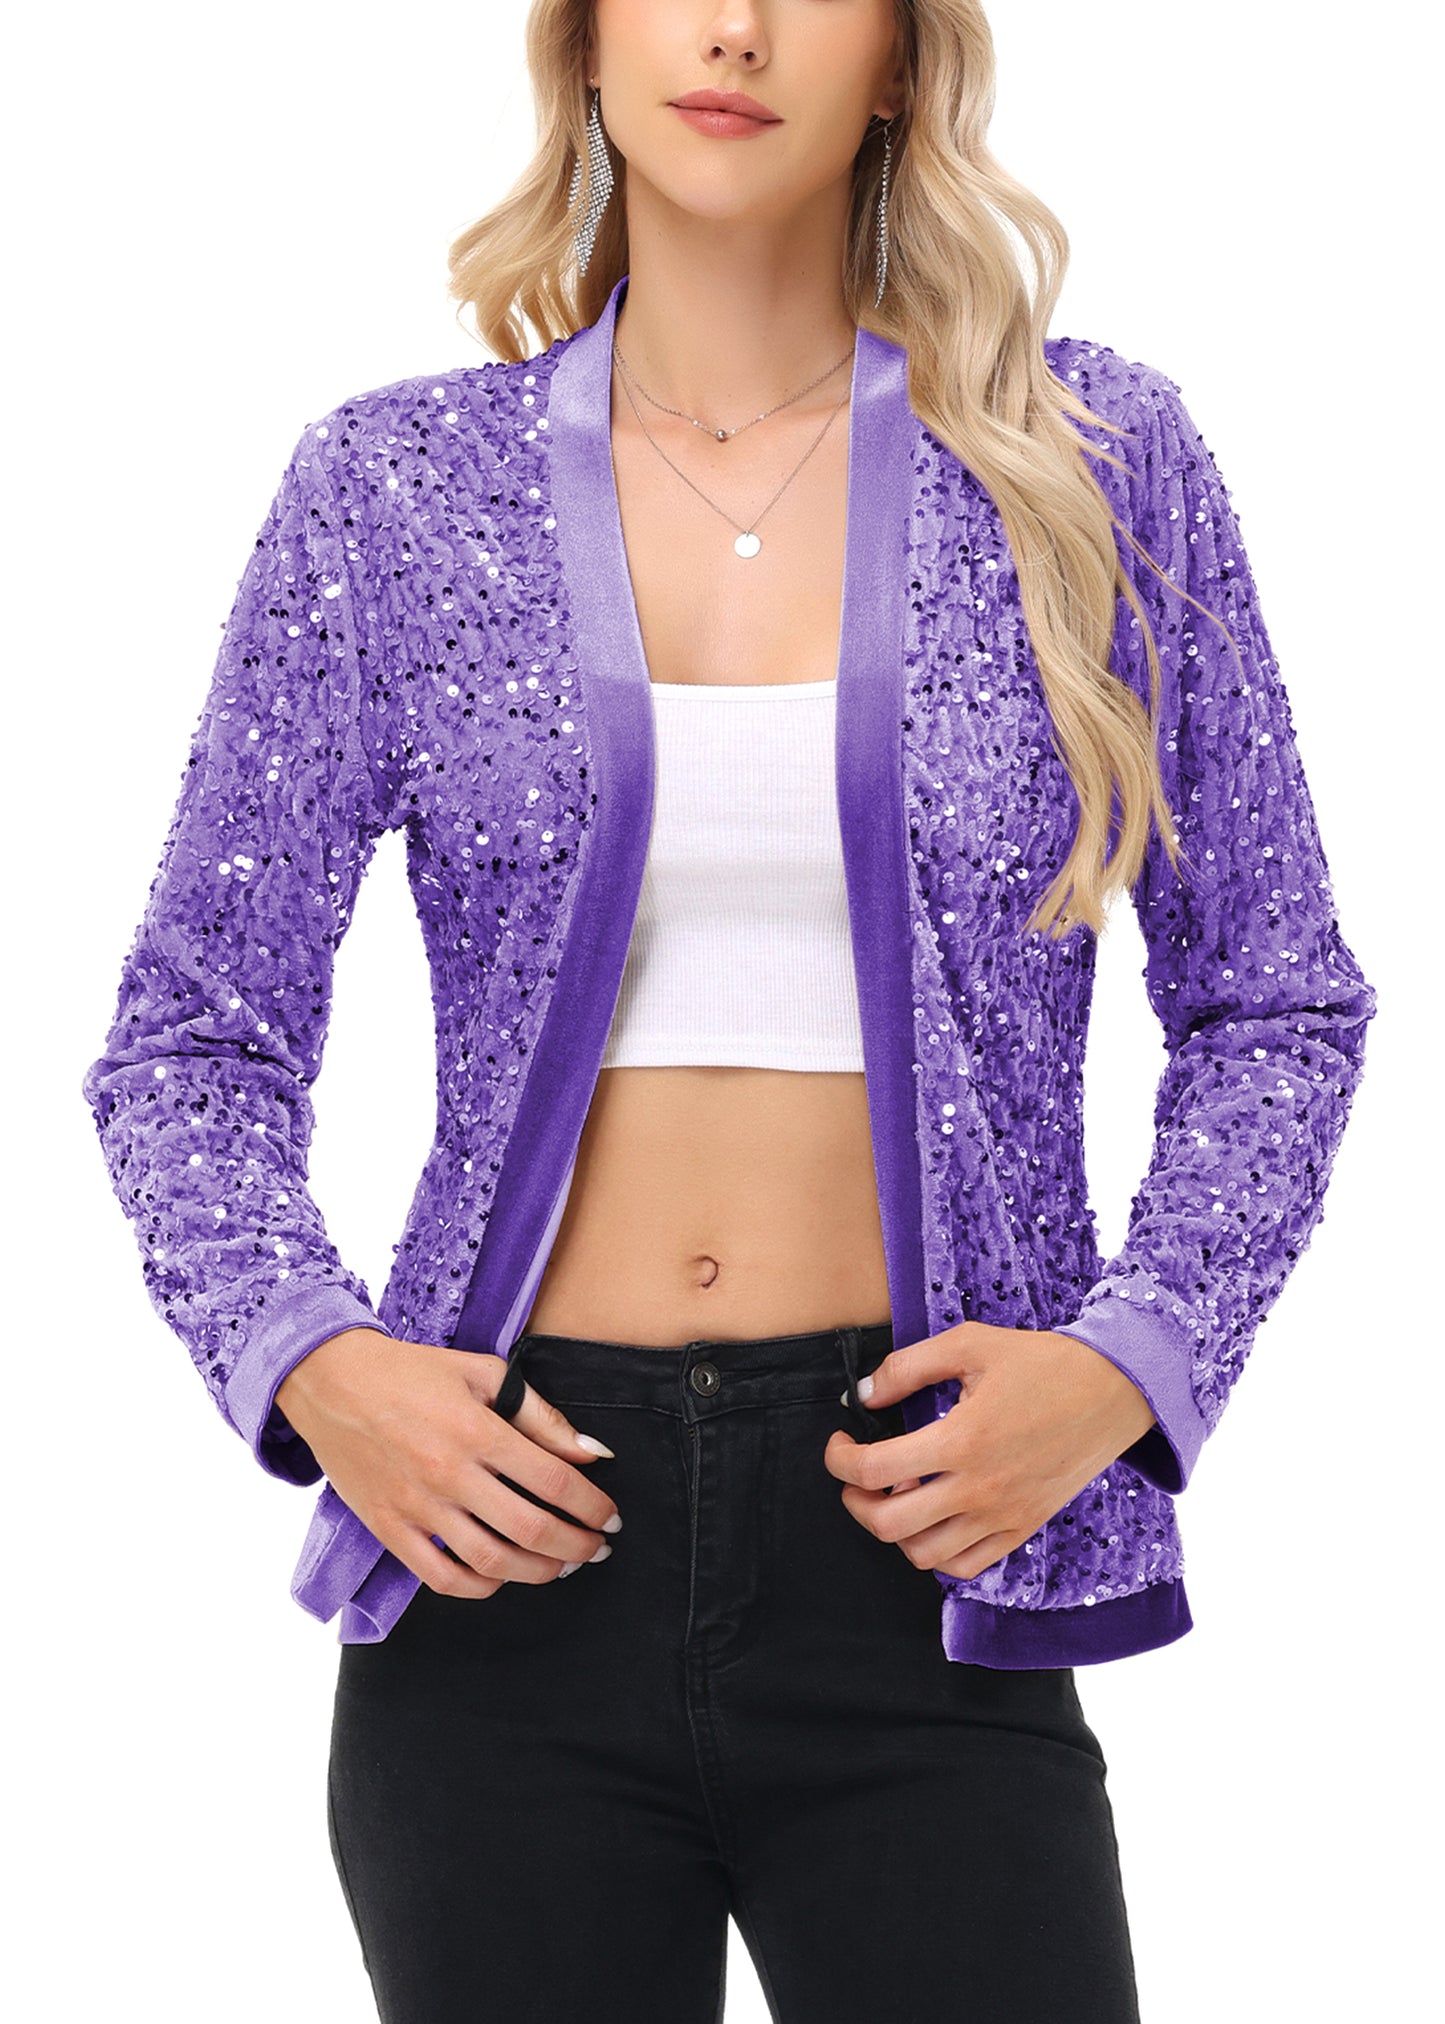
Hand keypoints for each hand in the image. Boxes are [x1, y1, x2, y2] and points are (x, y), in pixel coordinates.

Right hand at [275, 1329, 621, 1599]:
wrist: (330, 1382)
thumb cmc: (413, 1372)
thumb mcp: (483, 1373)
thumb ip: (540, 1415)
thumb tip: (591, 1453)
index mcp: (477, 1429)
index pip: (555, 1482)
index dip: (593, 1506)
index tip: (611, 1517)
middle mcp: (449, 1473)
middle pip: (530, 1529)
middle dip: (577, 1546)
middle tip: (597, 1549)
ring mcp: (415, 1506)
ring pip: (491, 1561)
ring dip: (537, 1572)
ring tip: (561, 1566)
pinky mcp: (388, 1528)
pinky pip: (440, 1578)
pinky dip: (479, 1587)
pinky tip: (501, 1577)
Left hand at [822, 1320, 1157, 1581]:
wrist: (1114, 1390)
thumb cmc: (1041, 1362)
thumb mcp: (969, 1344)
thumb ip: (907, 1367)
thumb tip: (863, 1394)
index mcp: (961, 1440)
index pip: (873, 1470)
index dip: (839, 1458)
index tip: (840, 1441)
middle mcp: (979, 1489)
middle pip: (888, 1525)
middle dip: (855, 1501)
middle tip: (856, 1476)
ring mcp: (1003, 1515)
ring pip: (923, 1555)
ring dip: (894, 1530)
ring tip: (896, 1495)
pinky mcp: (1023, 1528)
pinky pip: (965, 1566)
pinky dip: (937, 1552)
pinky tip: (933, 1516)